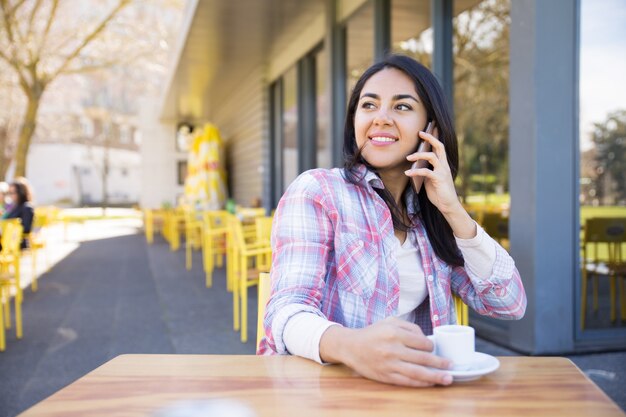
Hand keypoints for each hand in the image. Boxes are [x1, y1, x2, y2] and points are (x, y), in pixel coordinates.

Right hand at [320, 317, 452, 386]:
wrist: (350, 346)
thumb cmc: (373, 333)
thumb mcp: (390, 321)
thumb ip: (410, 327)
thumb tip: (427, 339)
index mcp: (394, 333)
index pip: (421, 342)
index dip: (431, 346)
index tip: (433, 349)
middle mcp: (392, 349)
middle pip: (423, 358)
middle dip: (440, 363)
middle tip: (451, 365)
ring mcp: (389, 364)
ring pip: (418, 373)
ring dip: (435, 377)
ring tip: (448, 378)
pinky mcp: (386, 376)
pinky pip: (407, 382)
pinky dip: (421, 383)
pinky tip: (430, 383)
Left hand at [405, 129, 461, 215]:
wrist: (448, 205)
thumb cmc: (439, 193)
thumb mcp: (430, 180)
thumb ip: (425, 172)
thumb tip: (415, 166)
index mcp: (443, 165)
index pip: (439, 148)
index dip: (433, 138)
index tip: (424, 131)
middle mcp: (444, 166)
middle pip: (439, 146)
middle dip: (430, 138)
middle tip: (420, 133)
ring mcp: (442, 171)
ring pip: (432, 156)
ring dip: (419, 155)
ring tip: (408, 157)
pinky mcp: (439, 179)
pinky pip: (426, 172)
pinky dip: (415, 171)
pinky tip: (407, 173)